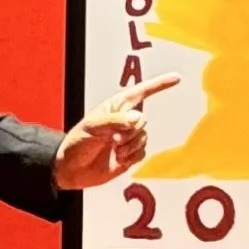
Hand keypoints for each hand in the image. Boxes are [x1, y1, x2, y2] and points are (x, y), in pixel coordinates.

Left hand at [53, 74, 179, 187]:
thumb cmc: (76, 144)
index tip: (176, 78)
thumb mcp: (92, 127)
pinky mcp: (130, 154)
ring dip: (129, 146)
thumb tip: (137, 119)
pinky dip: (131, 157)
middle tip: (113, 139)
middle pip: (143, 120)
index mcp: (115, 107)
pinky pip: (142, 153)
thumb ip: (115, 121)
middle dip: (130, 132)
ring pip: (144, 138)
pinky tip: (118, 159)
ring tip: (113, 150)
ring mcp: (127, 138)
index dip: (159, 84)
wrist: (71, 170)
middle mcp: (124, 120)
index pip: (141, 92)